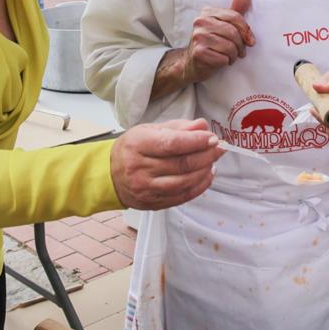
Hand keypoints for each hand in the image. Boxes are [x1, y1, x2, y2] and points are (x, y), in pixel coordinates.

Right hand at [109, 118, 223, 209]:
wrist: (109, 174)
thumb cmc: (132, 148)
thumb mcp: (149, 130)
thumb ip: (177, 128)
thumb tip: (202, 126)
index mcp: (138, 144)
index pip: (171, 143)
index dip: (195, 141)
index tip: (212, 138)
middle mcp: (140, 168)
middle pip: (181, 164)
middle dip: (206, 155)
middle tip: (219, 148)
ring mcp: (146, 188)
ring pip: (183, 182)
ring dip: (204, 171)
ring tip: (213, 161)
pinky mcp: (152, 203)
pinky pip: (181, 197)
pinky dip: (199, 187)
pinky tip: (206, 176)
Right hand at [182, 0, 254, 84]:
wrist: (192, 63)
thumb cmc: (212, 44)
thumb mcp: (223, 24)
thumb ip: (235, 10)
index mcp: (207, 12)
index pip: (235, 17)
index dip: (246, 30)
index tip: (251, 41)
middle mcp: (201, 22)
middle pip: (233, 33)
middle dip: (241, 46)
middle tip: (240, 52)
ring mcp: (198, 37)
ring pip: (229, 47)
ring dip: (234, 55)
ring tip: (230, 57)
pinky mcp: (198, 53)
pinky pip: (223, 58)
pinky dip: (226, 62)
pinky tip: (222, 61)